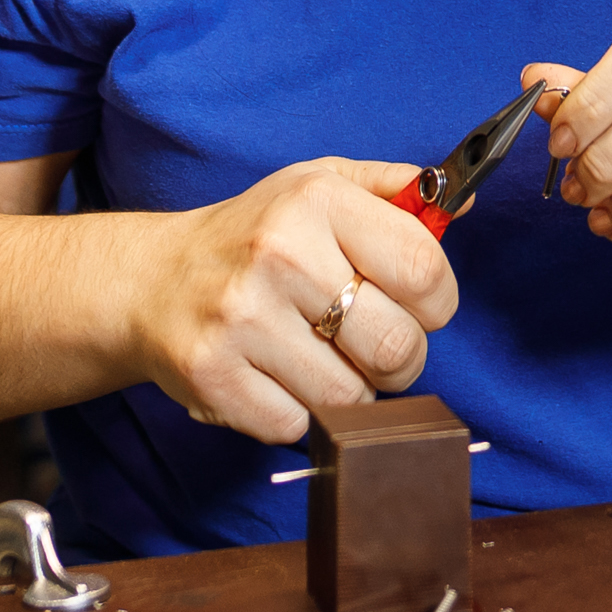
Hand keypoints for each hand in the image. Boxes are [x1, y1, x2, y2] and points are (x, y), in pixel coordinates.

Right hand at [127, 159, 462, 442]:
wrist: (150, 283)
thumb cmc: (255, 236)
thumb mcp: (319, 186)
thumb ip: (394, 190)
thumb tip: (461, 199)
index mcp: (315, 201)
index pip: (425, 270)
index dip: (437, 301)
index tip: (417, 304)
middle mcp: (278, 254)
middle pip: (398, 346)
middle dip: (399, 357)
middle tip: (369, 341)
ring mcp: (241, 320)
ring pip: (352, 395)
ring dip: (349, 388)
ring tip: (318, 356)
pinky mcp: (213, 378)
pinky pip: (299, 424)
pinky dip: (299, 412)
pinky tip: (276, 377)